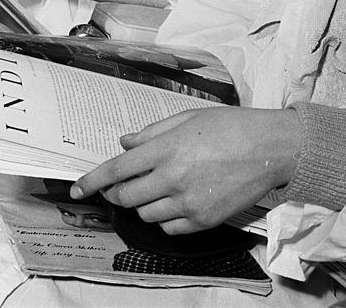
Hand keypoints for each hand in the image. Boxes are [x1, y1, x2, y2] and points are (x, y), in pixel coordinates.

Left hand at [71, 106, 301, 234]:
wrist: (269, 148)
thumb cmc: (229, 125)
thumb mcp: (186, 118)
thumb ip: (151, 134)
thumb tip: (125, 145)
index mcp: (166, 149)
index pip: (117, 170)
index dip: (92, 182)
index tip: (76, 190)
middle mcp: (173, 178)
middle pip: (126, 197)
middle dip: (115, 193)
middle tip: (118, 186)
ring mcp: (189, 203)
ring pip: (146, 215)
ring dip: (140, 204)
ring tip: (153, 188)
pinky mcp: (205, 220)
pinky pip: (170, 228)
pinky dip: (163, 217)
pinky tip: (171, 202)